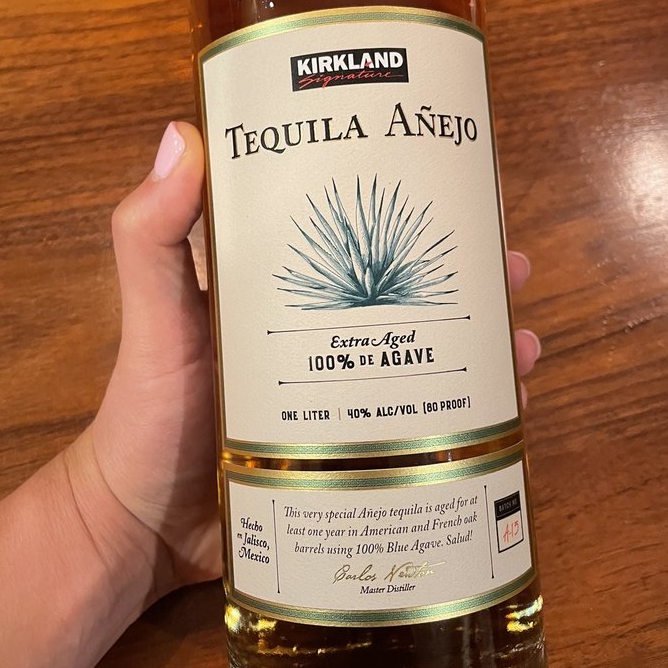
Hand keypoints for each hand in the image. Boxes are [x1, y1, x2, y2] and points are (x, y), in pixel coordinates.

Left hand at [66, 123, 541, 600]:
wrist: (145, 532)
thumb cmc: (148, 417)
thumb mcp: (154, 319)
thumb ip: (151, 238)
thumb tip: (183, 134)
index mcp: (280, 293)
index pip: (352, 237)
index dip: (403, 210)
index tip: (454, 186)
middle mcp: (321, 339)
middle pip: (406, 295)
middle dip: (464, 276)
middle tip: (510, 265)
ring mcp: (343, 400)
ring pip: (428, 358)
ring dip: (480, 342)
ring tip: (522, 337)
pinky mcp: (356, 456)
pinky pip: (423, 429)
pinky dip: (468, 416)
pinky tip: (507, 410)